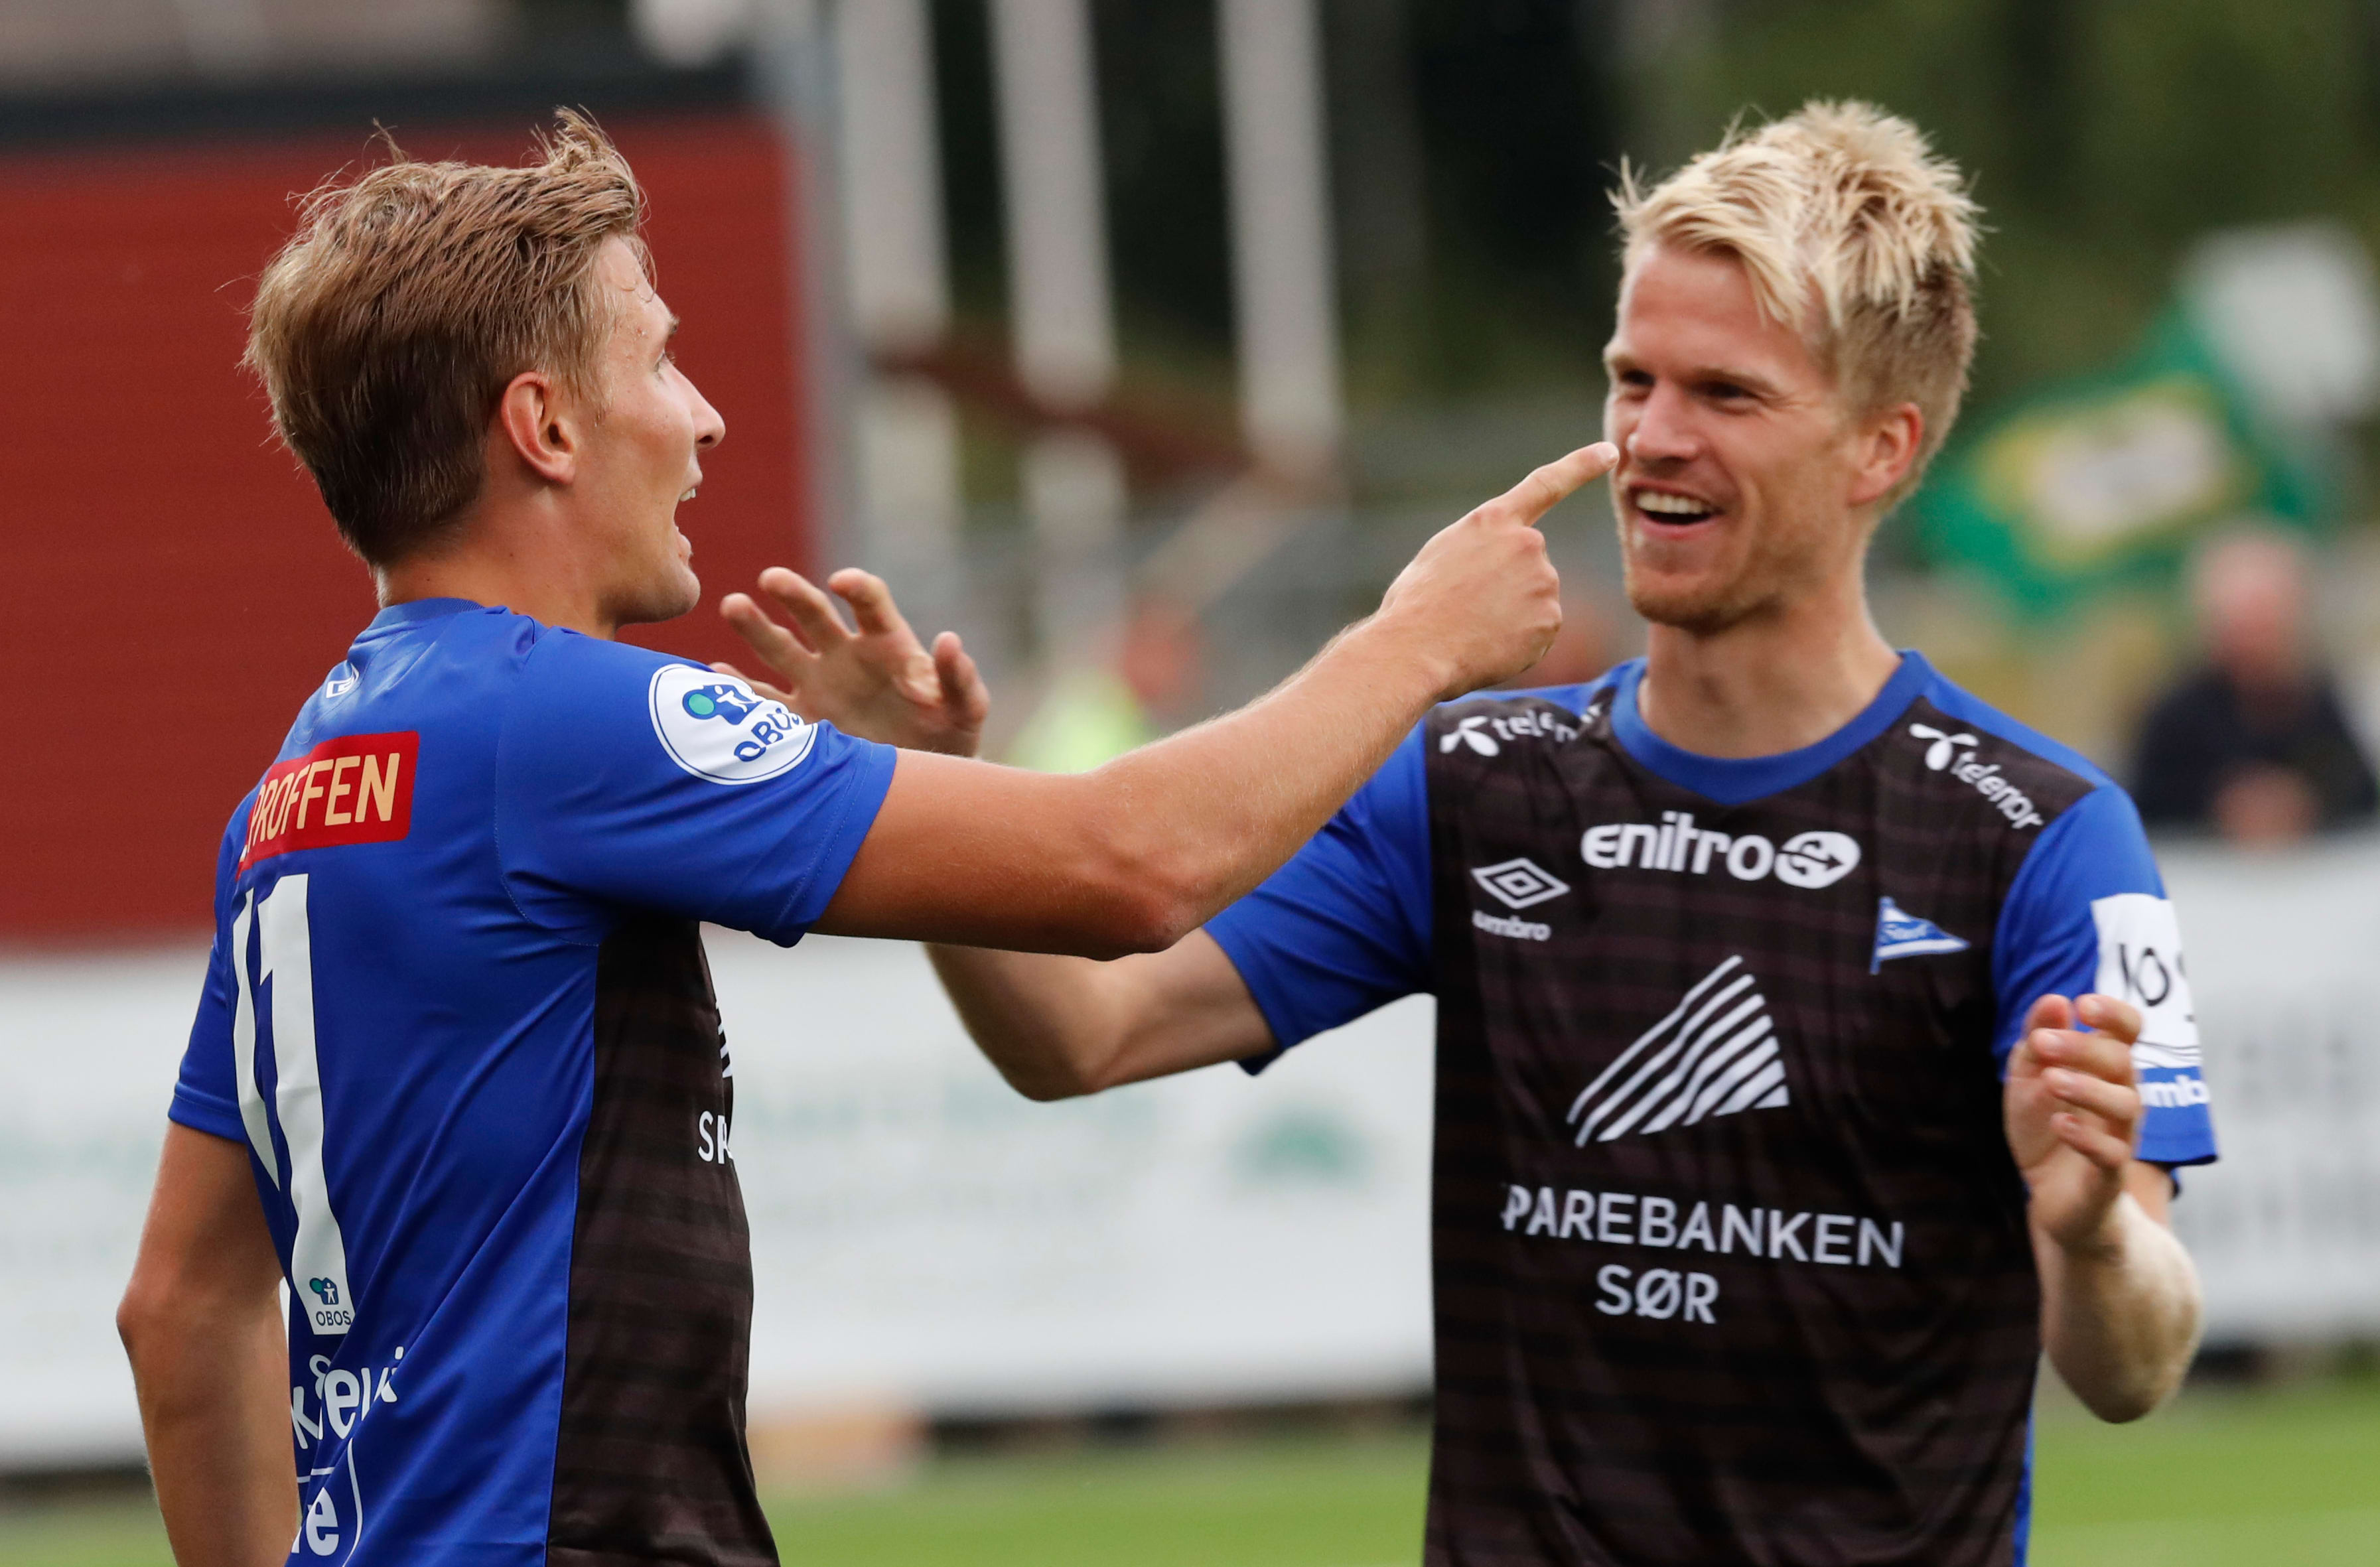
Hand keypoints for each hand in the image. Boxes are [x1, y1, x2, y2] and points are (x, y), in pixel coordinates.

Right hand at [717, 567, 988, 756]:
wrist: (924, 780)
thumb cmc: (951, 736)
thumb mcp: (965, 711)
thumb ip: (960, 680)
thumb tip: (949, 640)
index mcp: (888, 645)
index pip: (871, 604)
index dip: (858, 589)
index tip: (841, 582)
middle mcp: (847, 657)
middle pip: (815, 615)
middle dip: (793, 595)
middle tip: (770, 579)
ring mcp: (819, 686)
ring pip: (780, 649)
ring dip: (756, 627)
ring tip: (733, 606)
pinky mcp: (802, 721)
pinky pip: (765, 703)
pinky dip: (741, 690)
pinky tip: (714, 676)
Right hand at [1370, 443, 1618, 699]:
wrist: (1416, 650)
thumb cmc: (1415, 607)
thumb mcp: (1440, 557)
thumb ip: (1480, 550)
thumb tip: (1497, 572)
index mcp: (1492, 521)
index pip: (1546, 484)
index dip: (1582, 466)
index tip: (1610, 453)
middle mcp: (1526, 543)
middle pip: (1530, 564)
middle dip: (1508, 584)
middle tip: (1468, 607)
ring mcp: (1543, 581)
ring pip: (1535, 599)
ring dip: (1512, 615)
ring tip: (1473, 627)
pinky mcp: (1551, 618)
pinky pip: (1540, 631)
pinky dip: (1520, 642)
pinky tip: (1490, 646)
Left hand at [2005, 994, 2144, 1251]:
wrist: (2052, 1199)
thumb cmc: (2044, 1130)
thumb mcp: (2026, 1080)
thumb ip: (2037, 1042)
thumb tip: (2054, 1000)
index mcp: (2104, 1069)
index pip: (2129, 1031)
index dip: (2115, 1013)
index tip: (2083, 1003)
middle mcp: (2122, 1097)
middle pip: (2122, 1061)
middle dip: (2081, 1047)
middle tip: (2041, 1043)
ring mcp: (2120, 1137)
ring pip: (2127, 1105)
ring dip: (2088, 1088)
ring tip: (2052, 1081)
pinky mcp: (2108, 1175)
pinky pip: (2112, 1154)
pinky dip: (2087, 1137)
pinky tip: (2060, 1124)